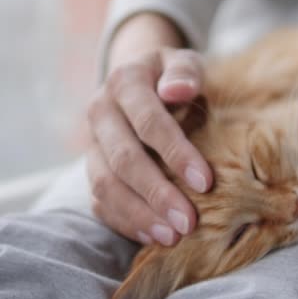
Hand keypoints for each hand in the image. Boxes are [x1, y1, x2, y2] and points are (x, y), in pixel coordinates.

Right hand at [87, 48, 212, 245]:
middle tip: (189, 222)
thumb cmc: (173, 76)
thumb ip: (185, 72)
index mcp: (124, 82)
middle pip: (124, 159)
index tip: (205, 182)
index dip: (176, 153)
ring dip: (139, 214)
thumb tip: (179, 90)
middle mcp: (101, 112)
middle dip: (157, 193)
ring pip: (105, 185)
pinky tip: (152, 236)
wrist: (140, 79)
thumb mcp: (183, 61)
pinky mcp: (92, 168)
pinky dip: (124, 222)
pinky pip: (99, 201)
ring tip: (172, 237)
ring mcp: (92, 144)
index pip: (149, 121)